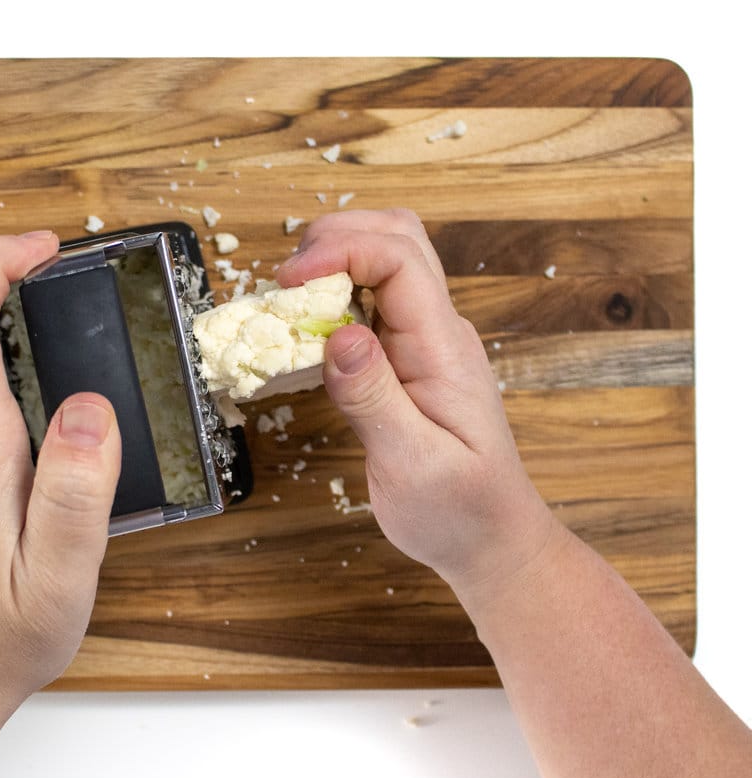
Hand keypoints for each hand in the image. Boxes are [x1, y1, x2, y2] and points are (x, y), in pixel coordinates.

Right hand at [276, 209, 555, 604]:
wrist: (491, 540)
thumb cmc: (460, 511)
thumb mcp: (414, 464)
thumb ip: (374, 399)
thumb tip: (339, 335)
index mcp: (443, 348)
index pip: (399, 259)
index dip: (340, 250)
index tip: (288, 282)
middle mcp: (436, 332)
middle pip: (397, 238)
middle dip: (336, 238)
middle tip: (285, 281)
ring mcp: (422, 342)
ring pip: (384, 262)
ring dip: (334, 261)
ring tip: (289, 300)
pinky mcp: (404, 360)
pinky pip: (370, 303)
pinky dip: (332, 297)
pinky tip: (305, 329)